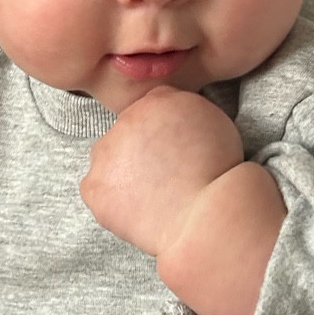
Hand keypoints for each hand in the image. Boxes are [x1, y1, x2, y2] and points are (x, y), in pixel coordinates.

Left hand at [80, 85, 243, 256]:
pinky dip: (111, 199)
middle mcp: (125, 119)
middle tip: (165, 175)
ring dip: (123, 171)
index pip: (152, 108)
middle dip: (141, 148)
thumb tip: (168, 120)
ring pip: (108, 159)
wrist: (206, 214)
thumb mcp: (214, 121)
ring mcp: (105, 153)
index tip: (175, 152)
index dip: (164, 132)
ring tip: (153, 194)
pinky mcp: (94, 187)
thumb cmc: (219, 174)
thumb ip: (183, 109)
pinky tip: (137, 207)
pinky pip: (97, 188)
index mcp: (158, 100)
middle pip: (127, 131)